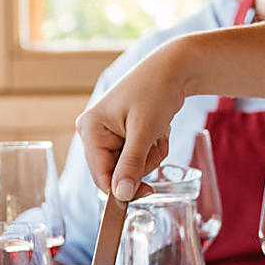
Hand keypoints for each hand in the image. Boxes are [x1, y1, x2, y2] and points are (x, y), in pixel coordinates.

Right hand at [76, 40, 187, 199]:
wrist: (174, 69)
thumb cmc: (155, 90)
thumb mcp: (144, 130)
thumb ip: (131, 164)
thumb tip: (120, 195)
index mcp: (90, 129)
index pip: (101, 176)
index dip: (123, 189)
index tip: (149, 193)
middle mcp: (93, 132)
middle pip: (117, 173)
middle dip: (143, 162)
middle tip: (155, 140)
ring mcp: (107, 133)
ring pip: (130, 167)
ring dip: (151, 154)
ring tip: (158, 131)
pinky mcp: (121, 134)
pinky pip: (138, 157)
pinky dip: (153, 147)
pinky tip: (158, 129)